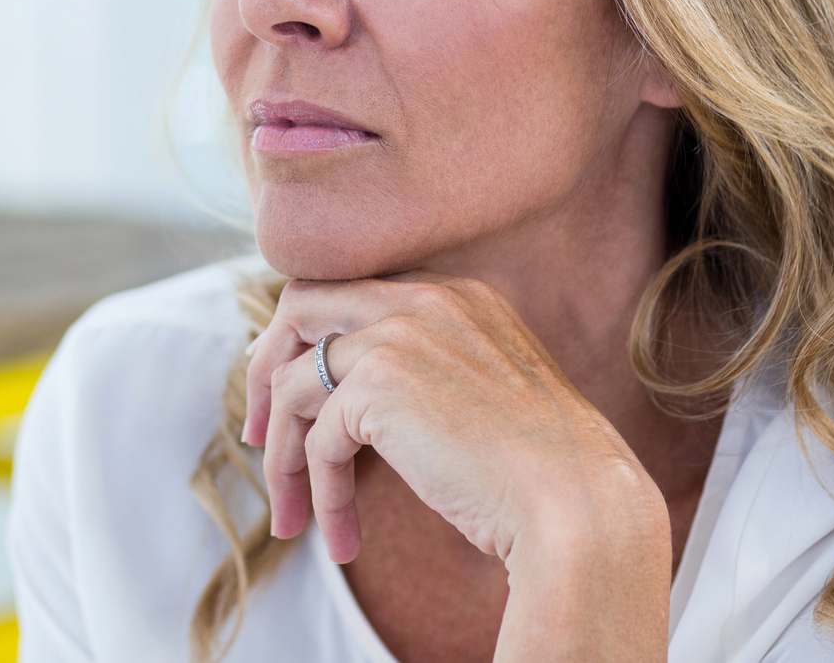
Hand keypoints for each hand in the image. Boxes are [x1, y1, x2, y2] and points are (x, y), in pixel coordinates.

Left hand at [243, 273, 670, 660]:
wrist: (578, 504)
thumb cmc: (541, 472)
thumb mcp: (480, 396)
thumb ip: (422, 372)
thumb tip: (343, 394)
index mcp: (456, 294)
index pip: (348, 294)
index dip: (307, 343)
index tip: (289, 398)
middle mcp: (424, 298)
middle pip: (299, 308)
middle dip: (263, 371)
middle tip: (255, 437)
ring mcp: (398, 334)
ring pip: (293, 383)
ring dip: (283, 458)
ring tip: (293, 519)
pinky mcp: (378, 385)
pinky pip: (315, 439)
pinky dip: (318, 493)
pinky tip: (341, 539)